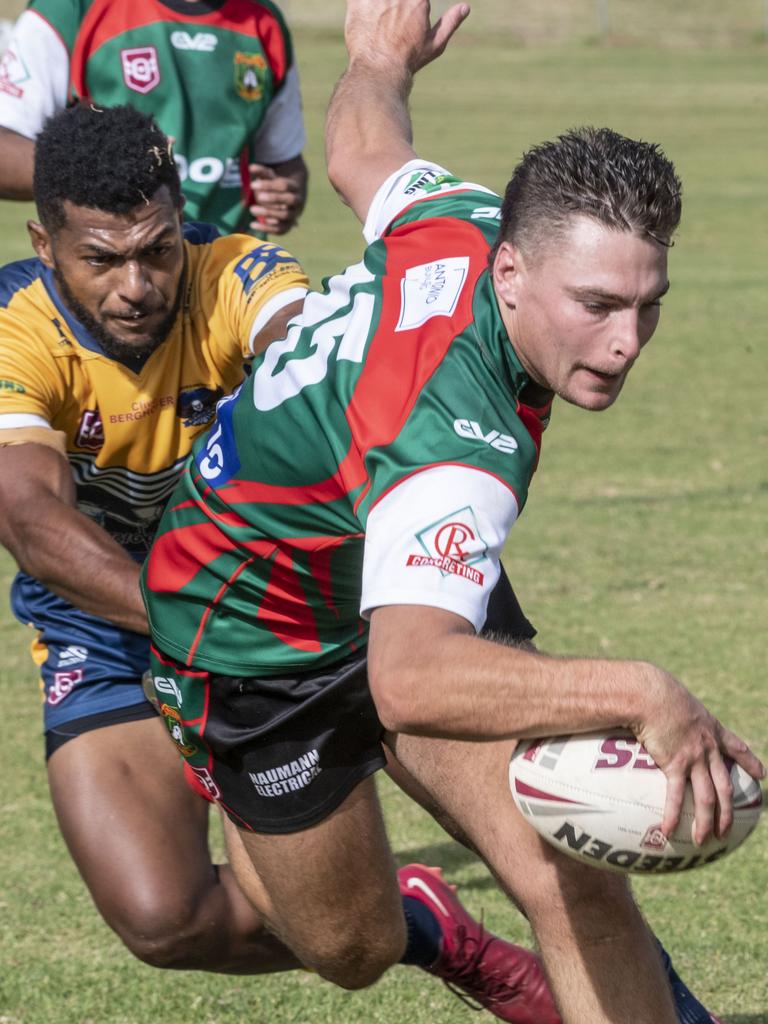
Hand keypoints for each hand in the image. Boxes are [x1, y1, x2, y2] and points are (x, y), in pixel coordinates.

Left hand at [249, 164, 303, 234]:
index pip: (284, 185)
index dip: (269, 185)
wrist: (289, 200)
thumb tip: (251, 167)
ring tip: (252, 209)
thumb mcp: (271, 178)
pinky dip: (266, 228)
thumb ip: (261, 172)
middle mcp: (297, 201)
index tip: (252, 185)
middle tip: (258, 197)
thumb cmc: (276, 187)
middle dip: (273, 198)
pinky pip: (280, 230)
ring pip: (285, 215)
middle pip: (289, 199)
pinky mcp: (288, 226)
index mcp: (294, 187)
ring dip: (268, 213)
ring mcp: (294, 214)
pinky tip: (253, 224)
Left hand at [344, 0, 469, 74]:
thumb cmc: (409, 61)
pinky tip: (366, 16)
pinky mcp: (357, 1)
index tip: (404, 18)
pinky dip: (360, 4)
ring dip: (380, 6)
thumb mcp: (434, 45)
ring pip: (379, 0)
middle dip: (392, 7)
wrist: (379, 72)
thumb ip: (450, 23)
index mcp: (419, 0)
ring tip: (380, 21)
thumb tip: (465, 8)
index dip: (410, 7)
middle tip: (390, 22)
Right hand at [631, 664, 764, 844]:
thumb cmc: (656, 691)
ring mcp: (694, 758)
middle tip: (728, 830)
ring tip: (703, 840)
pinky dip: (673, 814)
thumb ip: (673, 709)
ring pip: (707, 797)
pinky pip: (676, 796)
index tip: (762, 775)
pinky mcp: (675, 764)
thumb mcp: (674, 698)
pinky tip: (669, 830)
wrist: (651, 694)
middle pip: (725, 786)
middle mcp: (708, 748)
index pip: (736, 748)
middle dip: (728, 811)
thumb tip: (657, 706)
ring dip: (707, 822)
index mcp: (711, 730)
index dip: (750, 762)